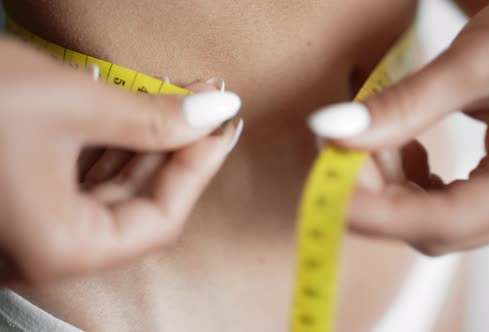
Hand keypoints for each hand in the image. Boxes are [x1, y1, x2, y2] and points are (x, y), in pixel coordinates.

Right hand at [0, 37, 241, 283]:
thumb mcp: (74, 104)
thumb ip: (154, 117)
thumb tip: (216, 111)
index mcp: (61, 247)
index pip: (159, 219)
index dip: (198, 169)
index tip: (223, 126)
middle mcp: (43, 246)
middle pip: (137, 202)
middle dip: (175, 146)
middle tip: (206, 100)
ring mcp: (28, 222)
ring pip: (110, 186)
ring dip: (146, 139)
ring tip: (178, 95)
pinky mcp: (17, 194)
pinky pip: (79, 176)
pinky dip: (111, 142)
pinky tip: (133, 108)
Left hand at [309, 0, 488, 254]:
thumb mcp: (475, 61)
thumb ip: (404, 104)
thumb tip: (335, 132)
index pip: (443, 221)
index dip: (376, 214)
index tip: (325, 192)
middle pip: (434, 228)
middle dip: (376, 196)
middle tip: (338, 152)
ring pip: (434, 219)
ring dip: (390, 186)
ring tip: (373, 137)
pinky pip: (444, 202)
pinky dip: (409, 180)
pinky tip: (401, 145)